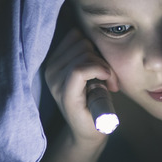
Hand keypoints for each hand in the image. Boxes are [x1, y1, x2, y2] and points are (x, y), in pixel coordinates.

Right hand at [44, 28, 118, 142]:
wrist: (93, 130)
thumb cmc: (95, 98)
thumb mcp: (92, 70)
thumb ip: (89, 52)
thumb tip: (100, 31)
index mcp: (54, 60)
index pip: (75, 35)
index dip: (94, 45)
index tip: (105, 63)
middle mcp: (50, 69)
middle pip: (82, 43)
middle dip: (101, 57)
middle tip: (111, 77)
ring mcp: (55, 81)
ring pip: (83, 55)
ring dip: (104, 67)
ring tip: (110, 83)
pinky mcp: (64, 93)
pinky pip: (81, 69)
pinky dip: (100, 70)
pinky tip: (108, 82)